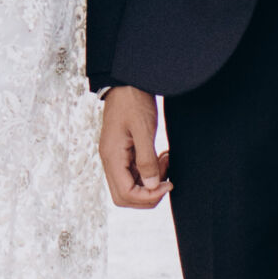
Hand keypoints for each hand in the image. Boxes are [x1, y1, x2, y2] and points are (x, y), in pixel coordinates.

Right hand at [98, 86, 167, 208]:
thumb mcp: (143, 130)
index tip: (167, 184)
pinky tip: (162, 157)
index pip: (125, 193)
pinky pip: (135, 172)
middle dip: (148, 195)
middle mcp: (110, 160)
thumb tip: (152, 186)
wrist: (127, 82)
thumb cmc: (133, 101)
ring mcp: (116, 157)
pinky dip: (150, 171)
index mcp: (112, 156)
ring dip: (151, 181)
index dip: (147, 196)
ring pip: (131, 186)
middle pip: (124, 196)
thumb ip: (146, 160)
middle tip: (167, 180)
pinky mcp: (124, 152)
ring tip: (166, 162)